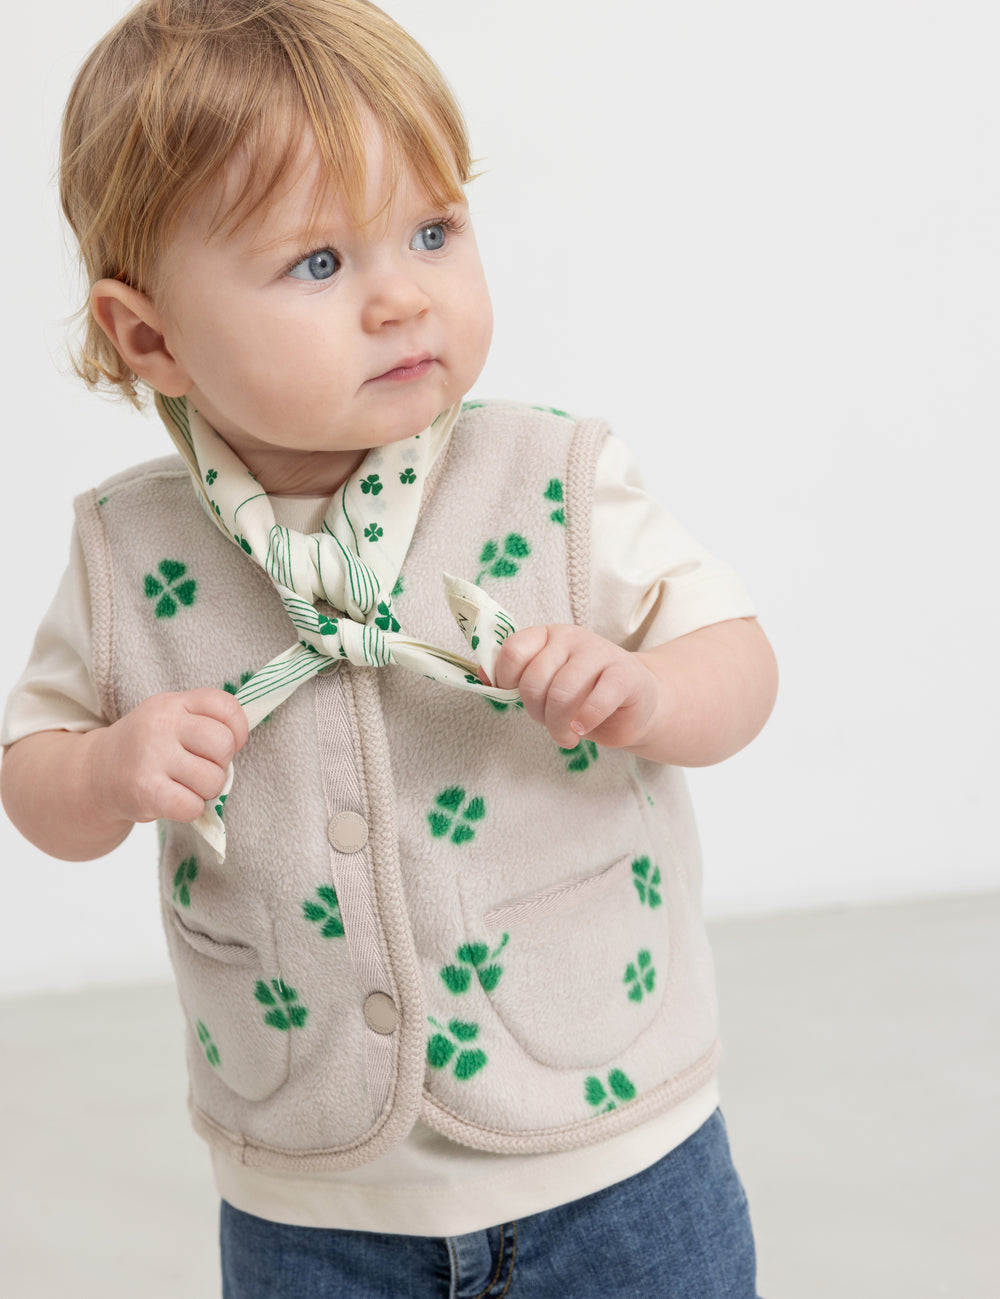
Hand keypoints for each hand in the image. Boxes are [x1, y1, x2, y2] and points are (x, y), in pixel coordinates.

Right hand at [85, 689, 248, 825]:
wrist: (95, 775)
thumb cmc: (148, 749)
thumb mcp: (172, 719)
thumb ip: (206, 721)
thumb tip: (241, 740)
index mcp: (173, 703)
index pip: (227, 707)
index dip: (238, 731)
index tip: (224, 745)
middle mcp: (160, 724)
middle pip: (223, 745)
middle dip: (220, 765)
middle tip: (199, 769)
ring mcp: (150, 756)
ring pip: (213, 780)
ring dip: (206, 791)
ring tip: (184, 786)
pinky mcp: (144, 791)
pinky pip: (193, 806)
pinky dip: (191, 810)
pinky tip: (174, 801)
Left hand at [493, 625, 661, 750]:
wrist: (635, 703)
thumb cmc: (583, 695)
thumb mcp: (546, 685)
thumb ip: (516, 680)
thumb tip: (482, 676)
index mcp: (547, 636)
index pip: (513, 650)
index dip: (506, 680)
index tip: (517, 698)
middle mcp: (572, 638)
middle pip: (534, 680)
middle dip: (536, 712)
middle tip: (550, 723)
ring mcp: (600, 652)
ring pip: (561, 693)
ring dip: (558, 725)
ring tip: (566, 736)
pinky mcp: (626, 674)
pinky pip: (596, 701)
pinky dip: (584, 721)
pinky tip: (582, 728)